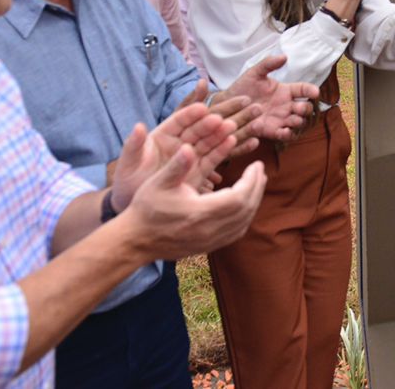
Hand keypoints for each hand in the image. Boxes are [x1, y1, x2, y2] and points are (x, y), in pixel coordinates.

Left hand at [110, 103, 238, 213]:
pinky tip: (232, 142)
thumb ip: (134, 145)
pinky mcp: (197, 171)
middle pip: (196, 130)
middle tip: (221, 120)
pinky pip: (211, 158)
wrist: (135, 206)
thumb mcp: (128, 162)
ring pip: (207, 142)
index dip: (190, 114)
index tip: (202, 108)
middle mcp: (178, 143)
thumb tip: (139, 126)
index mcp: (162, 136)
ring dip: (219, 134)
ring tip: (231, 128)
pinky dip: (222, 150)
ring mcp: (189, 157)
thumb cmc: (128, 181)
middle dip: (209, 123)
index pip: (178, 121)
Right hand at [121, 145, 266, 260]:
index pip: (239, 197)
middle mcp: (209, 230)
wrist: (135, 241)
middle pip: (246, 210)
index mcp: (200, 212)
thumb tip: (189, 147)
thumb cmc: (146, 209)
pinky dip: (245, 216)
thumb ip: (177, 165)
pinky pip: (235, 232)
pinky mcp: (208, 247)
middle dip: (256, 188)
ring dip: (253, 202)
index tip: (256, 165)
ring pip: (243, 223)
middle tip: (259, 171)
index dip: (251, 180)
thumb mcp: (158, 183)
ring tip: (256, 183)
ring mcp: (210, 242)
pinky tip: (244, 204)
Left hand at [221, 56, 318, 141]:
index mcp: (285, 91)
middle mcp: (286, 105)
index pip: (303, 90)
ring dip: (299, 122)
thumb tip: (284, 56)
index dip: (311, 90)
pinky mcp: (272, 131)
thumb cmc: (242, 88)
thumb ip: (268, 64)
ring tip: (293, 119)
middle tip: (299, 107)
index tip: (315, 92)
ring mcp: (280, 119)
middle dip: (306, 108)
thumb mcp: (254, 73)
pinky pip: (285, 135)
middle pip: (306, 108)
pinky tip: (284, 131)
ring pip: (299, 122)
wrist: (228, 106)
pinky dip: (288, 134)